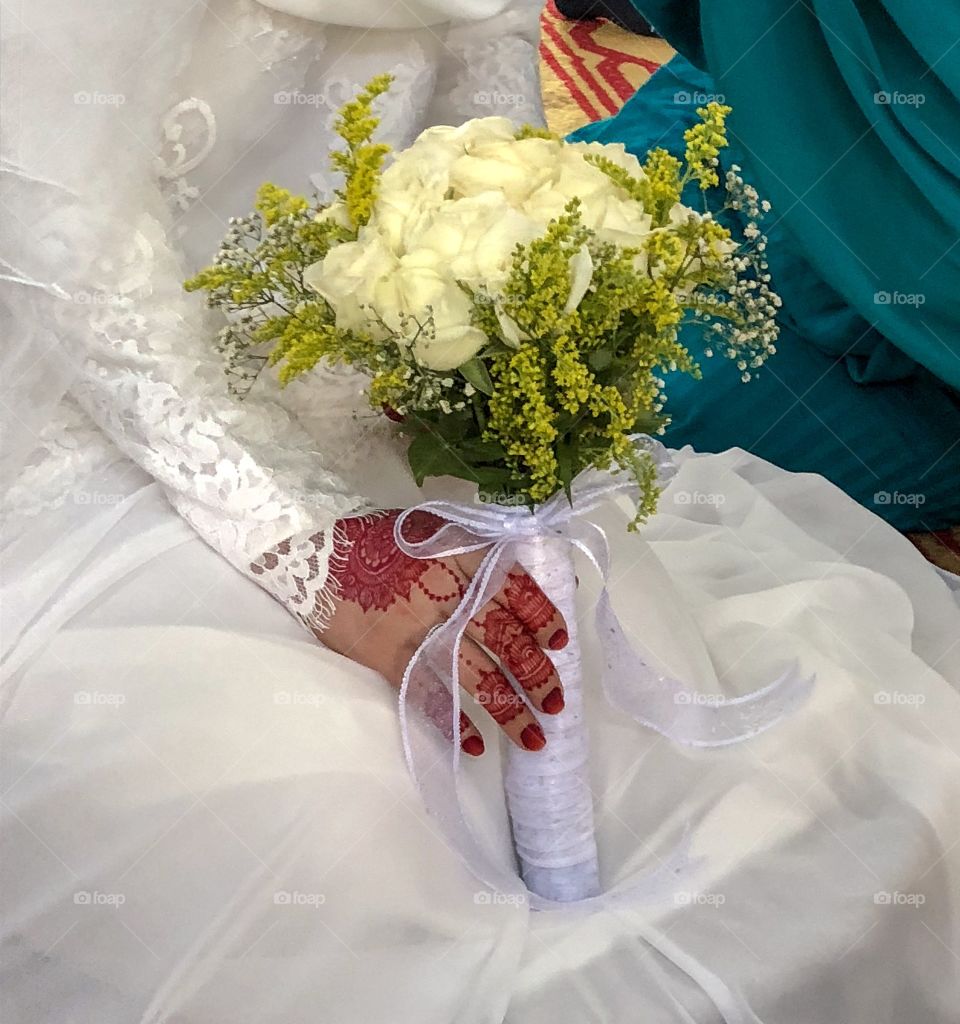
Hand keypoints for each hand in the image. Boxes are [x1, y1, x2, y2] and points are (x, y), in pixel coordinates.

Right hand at [317, 510, 568, 755]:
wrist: (318, 556)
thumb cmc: (382, 540)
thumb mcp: (438, 530)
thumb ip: (480, 552)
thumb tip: (525, 577)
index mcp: (467, 561)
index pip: (521, 594)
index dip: (545, 621)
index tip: (560, 644)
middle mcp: (453, 598)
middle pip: (509, 643)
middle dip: (538, 678)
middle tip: (556, 704)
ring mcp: (424, 633)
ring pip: (480, 678)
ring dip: (510, 711)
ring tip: (533, 738)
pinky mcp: (394, 660)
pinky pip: (432, 697)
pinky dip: (455, 725)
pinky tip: (475, 747)